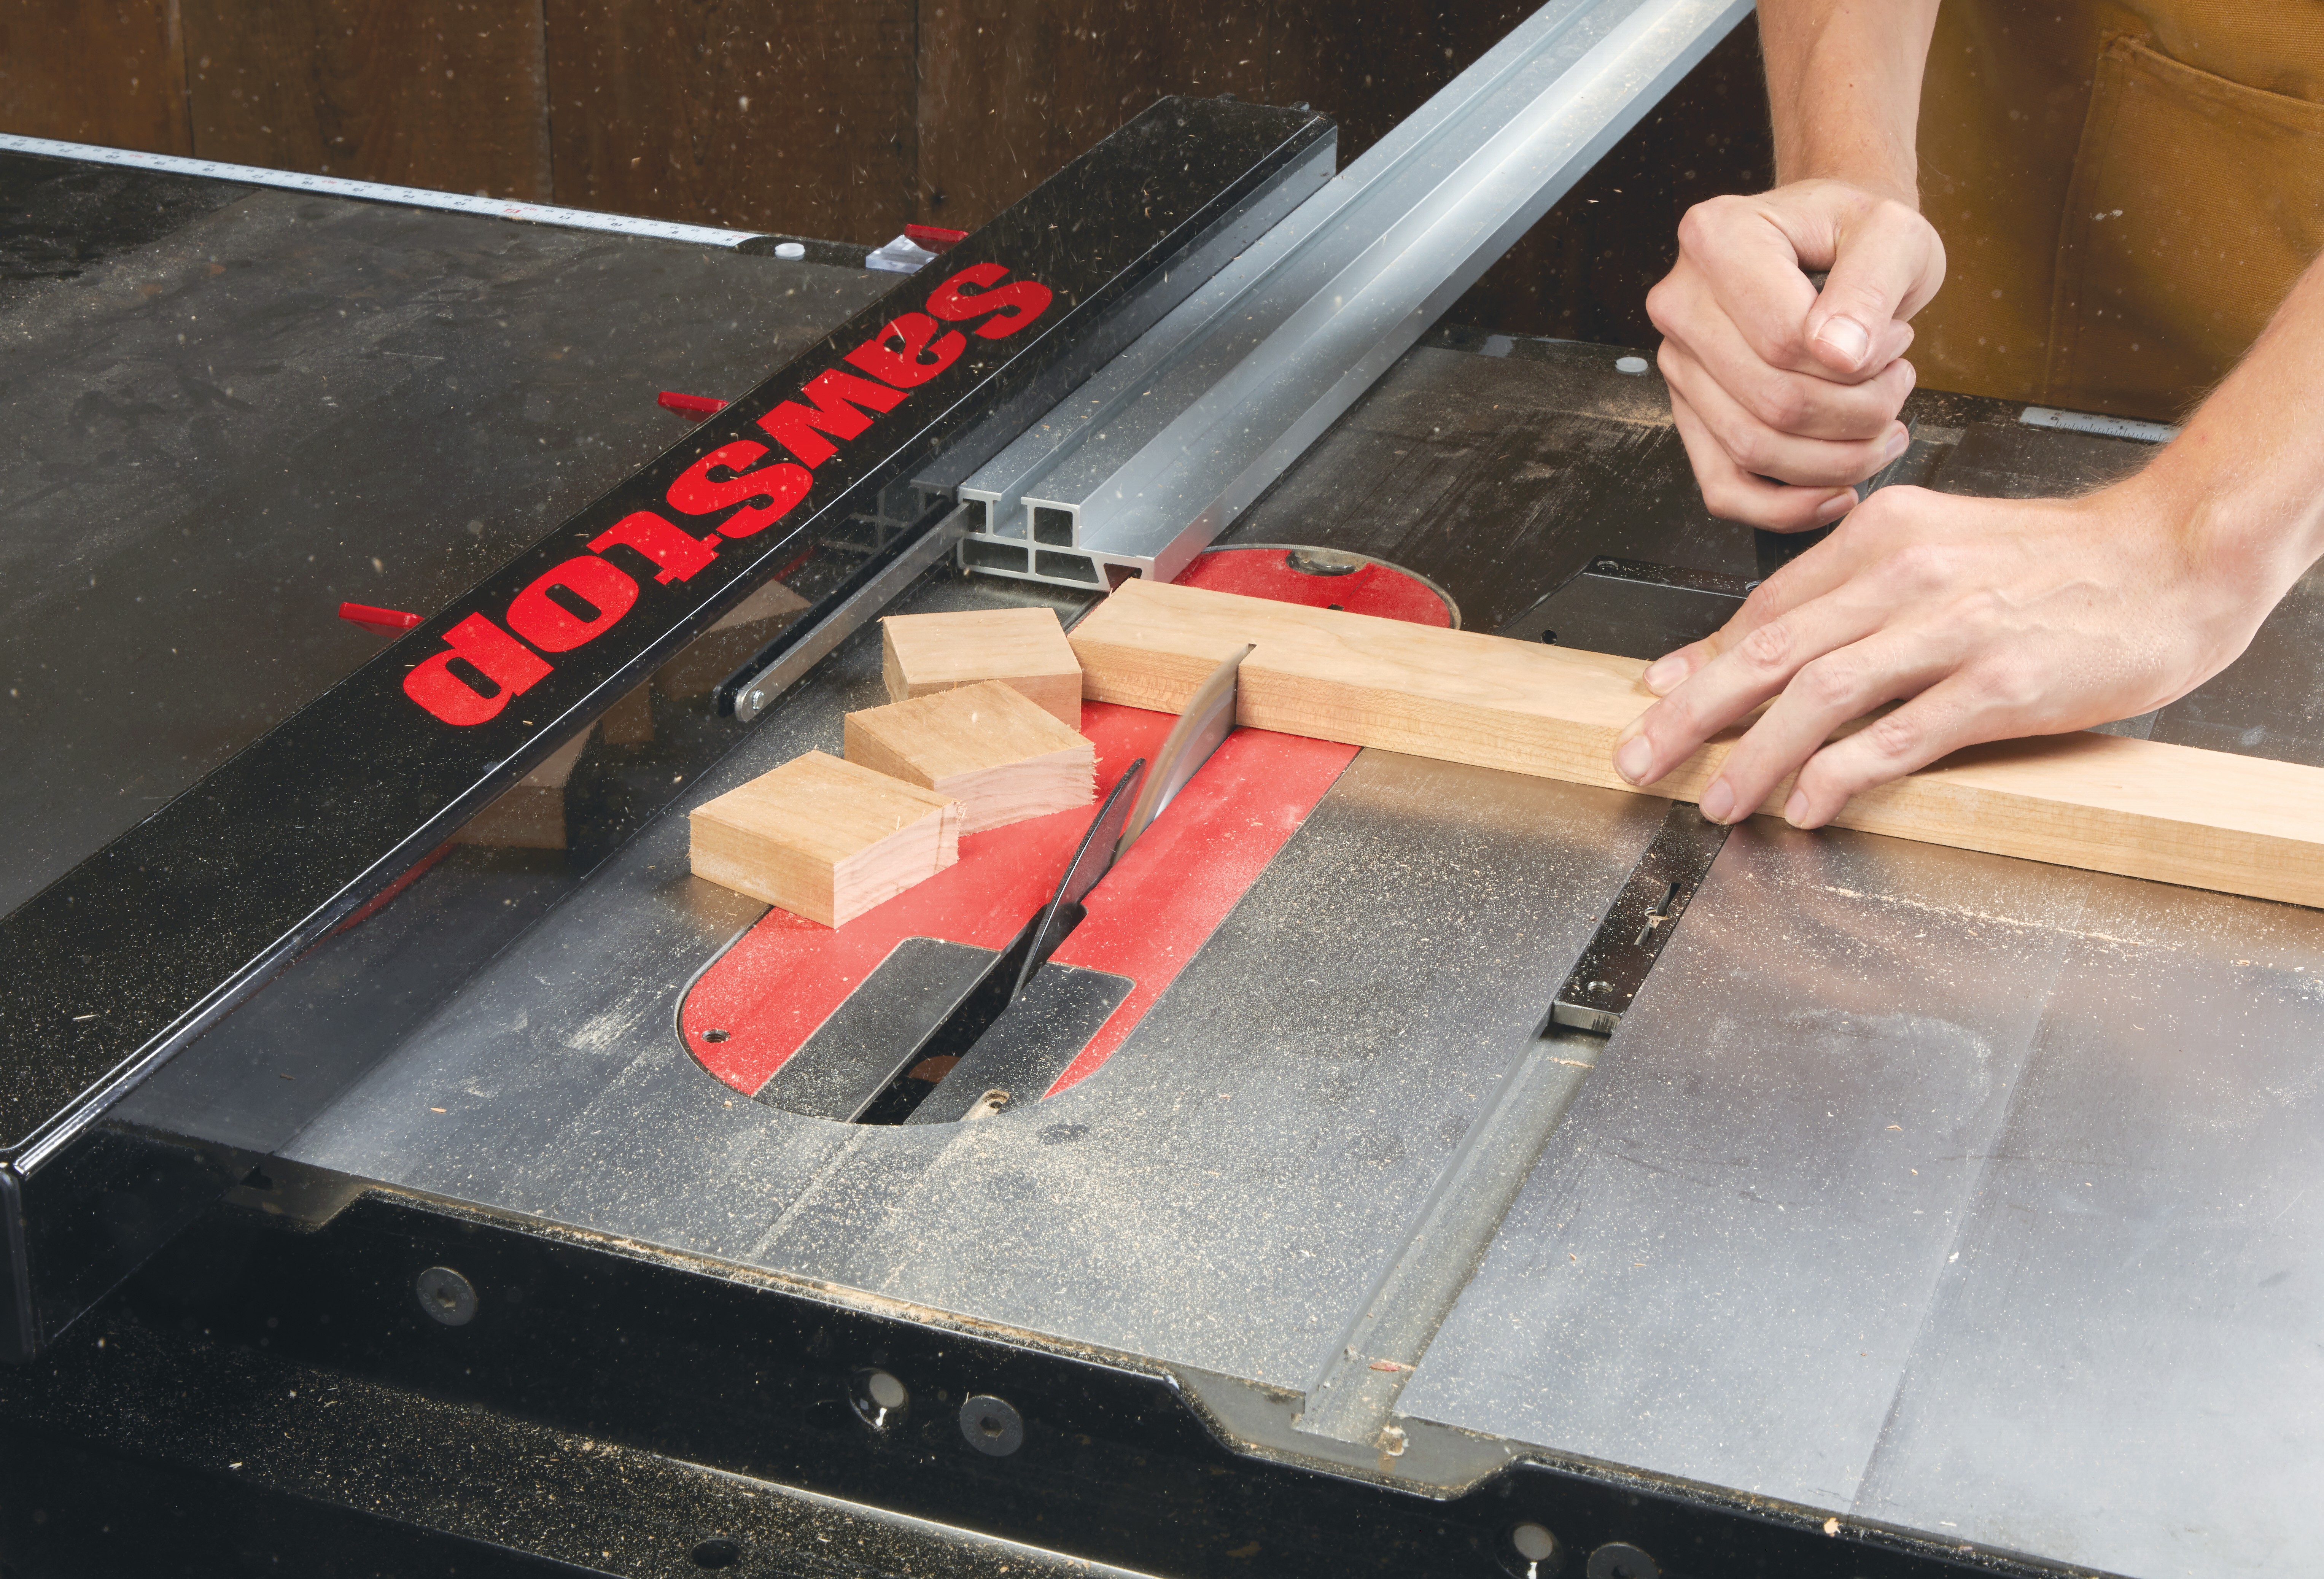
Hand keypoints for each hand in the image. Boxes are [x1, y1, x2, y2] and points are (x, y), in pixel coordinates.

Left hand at [1609, 481, 2286, 825]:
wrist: (2172, 557)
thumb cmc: (2054, 562)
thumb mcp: (1940, 550)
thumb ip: (1847, 595)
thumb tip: (1756, 645)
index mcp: (1885, 536)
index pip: (1768, 608)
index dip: (1702, 662)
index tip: (1656, 701)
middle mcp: (1910, 576)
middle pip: (1772, 653)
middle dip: (1693, 713)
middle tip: (1640, 756)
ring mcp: (1956, 631)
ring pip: (1821, 698)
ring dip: (1755, 755)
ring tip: (1716, 798)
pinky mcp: (2002, 685)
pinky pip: (1898, 737)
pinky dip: (1840, 775)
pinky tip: (1805, 805)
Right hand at [1646, 180, 1945, 530]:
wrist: (1830, 243)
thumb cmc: (1857, 234)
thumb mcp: (1892, 234)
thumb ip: (1870, 286)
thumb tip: (1841, 356)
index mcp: (1718, 239)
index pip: (1783, 340)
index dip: (1858, 363)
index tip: (1897, 343)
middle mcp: (1681, 303)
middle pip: (1771, 402)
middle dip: (1858, 414)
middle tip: (1898, 386)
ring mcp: (1678, 364)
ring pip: (1752, 450)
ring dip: (1835, 459)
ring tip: (1881, 422)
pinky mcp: (1688, 412)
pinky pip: (1724, 487)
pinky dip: (1784, 507)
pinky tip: (1836, 491)